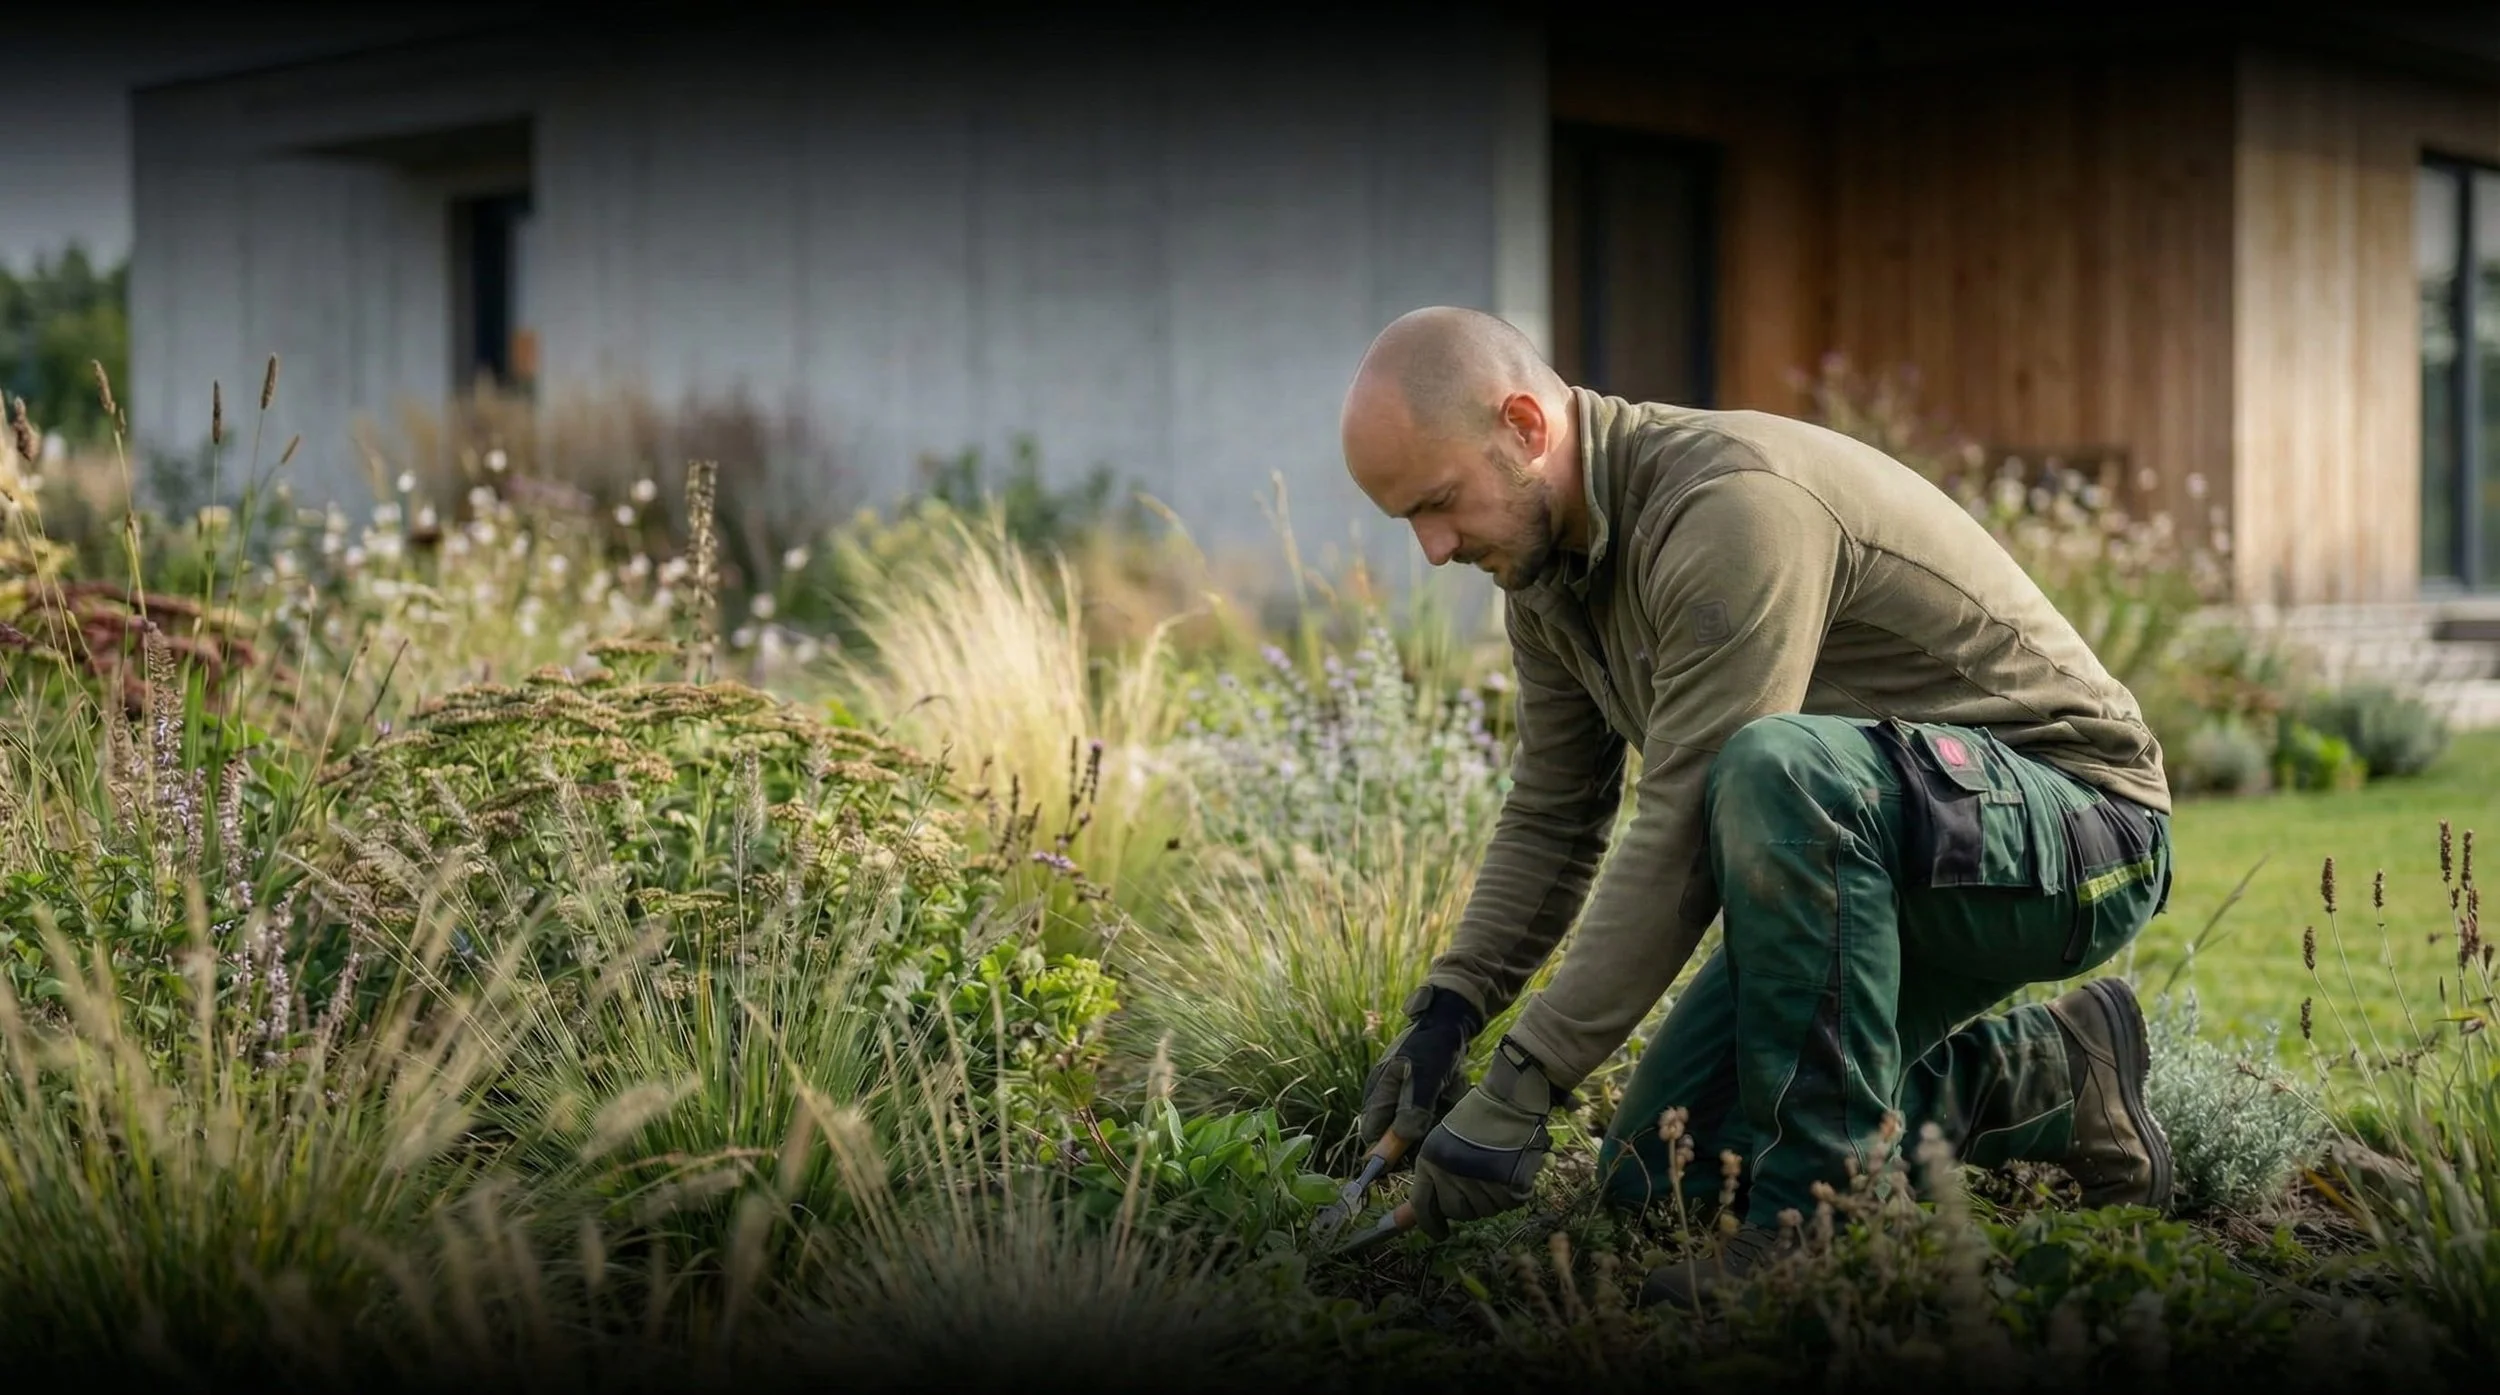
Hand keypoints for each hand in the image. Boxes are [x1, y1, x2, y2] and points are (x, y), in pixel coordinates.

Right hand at [1359, 984, 1482, 1152]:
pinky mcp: (1421, 1090)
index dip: (1388, 1149)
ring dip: (1436, 1114)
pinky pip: (1431, 1111)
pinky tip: (1451, 1089)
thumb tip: (1399, 1143)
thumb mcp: (1425, 1078)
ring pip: (1418, 1122)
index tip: (1413, 1152)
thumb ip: (1412, 1110)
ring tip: (1448, 1093)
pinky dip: (1443, 1104)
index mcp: (1378, 1091)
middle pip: (1397, 1132)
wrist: (1450, 1018)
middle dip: (1420, 1128)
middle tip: (1438, 1111)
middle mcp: (1387, 1095)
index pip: (1372, 1134)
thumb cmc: (1434, 1046)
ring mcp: (1404, 1092)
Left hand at [1410, 1036, 1558, 1237]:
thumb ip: (1433, 1178)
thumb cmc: (1475, 1118)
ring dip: (1490, 1198)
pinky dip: (1512, 1194)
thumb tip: (1414, 1216)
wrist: (1508, 1101)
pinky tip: (1510, 1172)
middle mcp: (1451, 1175)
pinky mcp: (1508, 1185)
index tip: (1439, 1233)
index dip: (1430, 1224)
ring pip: (1484, 1210)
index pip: (1422, 1206)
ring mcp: (1480, 1182)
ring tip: (1494, 1170)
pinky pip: (1508, 1204)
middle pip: (1457, 1212)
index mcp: (1429, 1162)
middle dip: (1466, 1205)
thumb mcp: (1441, 1143)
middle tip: (1476, 1183)